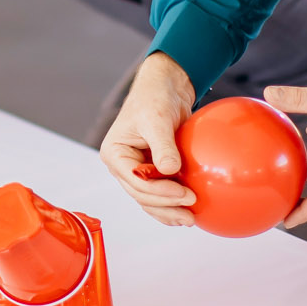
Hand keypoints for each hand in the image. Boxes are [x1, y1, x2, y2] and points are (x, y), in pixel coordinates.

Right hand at [100, 53, 200, 226]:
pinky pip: (161, 191)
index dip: (160, 192)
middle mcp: (123, 166)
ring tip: (191, 219)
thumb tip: (170, 170)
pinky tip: (188, 210)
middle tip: (191, 212)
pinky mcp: (153, 169)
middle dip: (166, 206)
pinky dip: (173, 202)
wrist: (166, 85)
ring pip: (150, 199)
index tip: (185, 194)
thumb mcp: (157, 118)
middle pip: (142, 195)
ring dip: (169, 210)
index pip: (136, 182)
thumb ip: (162, 146)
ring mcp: (137, 169)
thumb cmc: (155, 96)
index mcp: (115, 154)